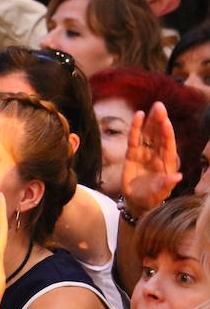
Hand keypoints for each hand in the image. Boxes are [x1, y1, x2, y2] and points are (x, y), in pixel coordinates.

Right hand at [121, 102, 180, 218]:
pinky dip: (135, 128)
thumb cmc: (151, 197)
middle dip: (159, 120)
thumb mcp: (159, 193)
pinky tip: (138, 117)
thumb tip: (177, 176)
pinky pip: (133, 140)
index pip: (168, 144)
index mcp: (167, 162)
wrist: (137, 201)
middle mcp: (156, 154)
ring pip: (147, 134)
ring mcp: (144, 153)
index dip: (167, 132)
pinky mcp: (132, 155)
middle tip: (159, 106)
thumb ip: (166, 184)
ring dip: (149, 121)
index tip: (165, 121)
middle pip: (158, 134)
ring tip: (151, 108)